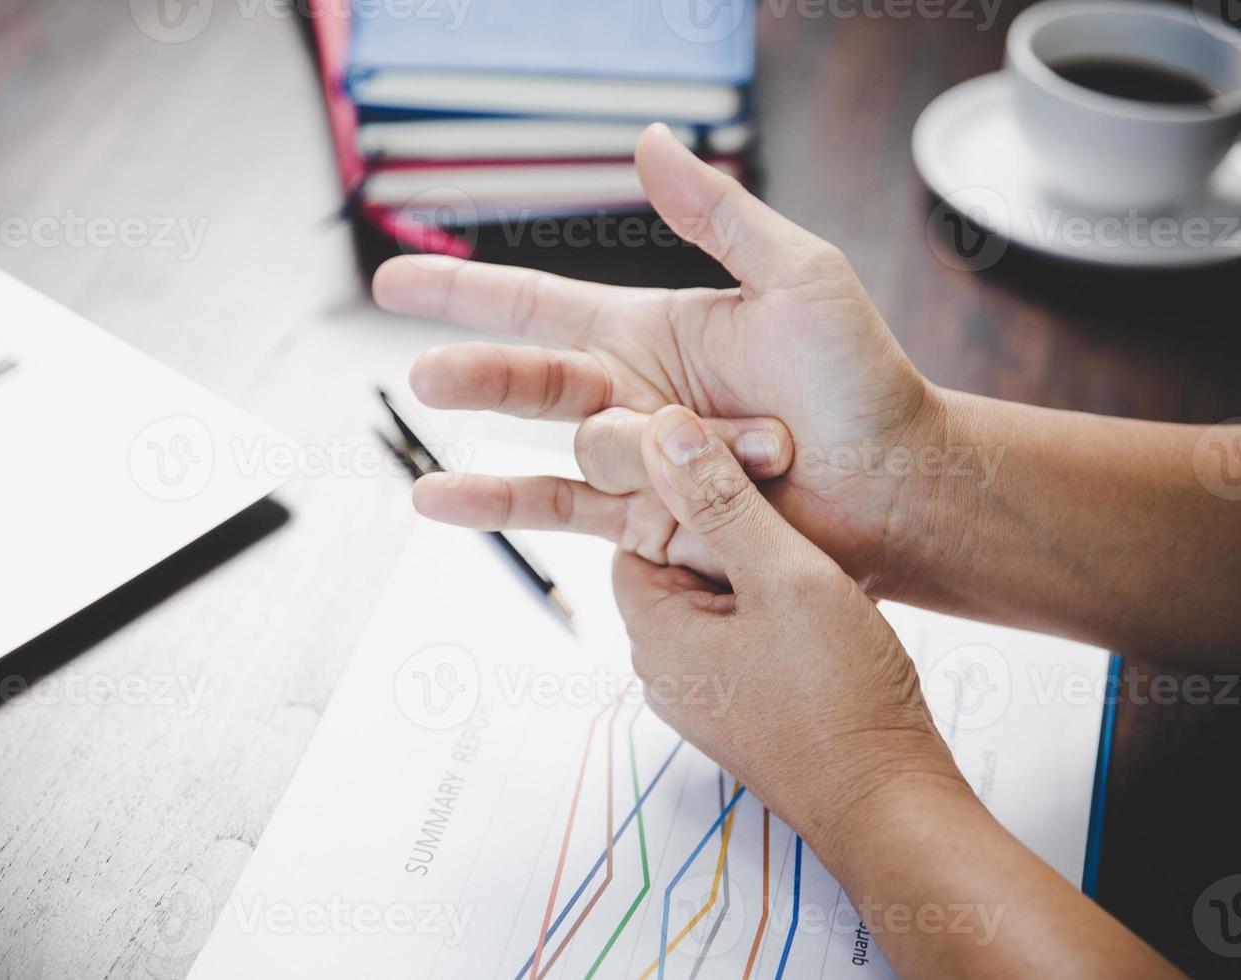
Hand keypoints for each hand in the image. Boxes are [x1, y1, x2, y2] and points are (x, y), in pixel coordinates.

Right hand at [374, 124, 947, 593]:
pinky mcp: (648, 523)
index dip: (465, 293)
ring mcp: (636, 463)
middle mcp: (628, 396)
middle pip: (525, 379)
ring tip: (685, 450)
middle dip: (476, 375)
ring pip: (579, 449)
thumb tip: (647, 140)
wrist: (901, 482)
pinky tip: (437, 500)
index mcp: (650, 331)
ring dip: (639, 451)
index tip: (393, 283)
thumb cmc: (862, 378)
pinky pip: (563, 512)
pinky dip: (499, 507)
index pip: (535, 305)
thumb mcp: (798, 275)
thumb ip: (717, 214)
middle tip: (429, 373)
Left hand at [614, 405, 962, 847]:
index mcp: (655, 636)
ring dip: (760, 573)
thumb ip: (723, 499)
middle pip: (678, 565)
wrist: (891, 801)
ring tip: (814, 566)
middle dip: (730, 534)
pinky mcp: (745, 709)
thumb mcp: (784, 576)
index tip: (743, 482)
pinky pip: (745, 636)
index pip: (638, 534)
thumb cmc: (840, 701)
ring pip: (718, 599)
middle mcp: (666, 671)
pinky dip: (777, 612)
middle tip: (789, 523)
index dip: (688, 499)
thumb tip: (665, 430)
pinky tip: (825, 606)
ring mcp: (706, 695)